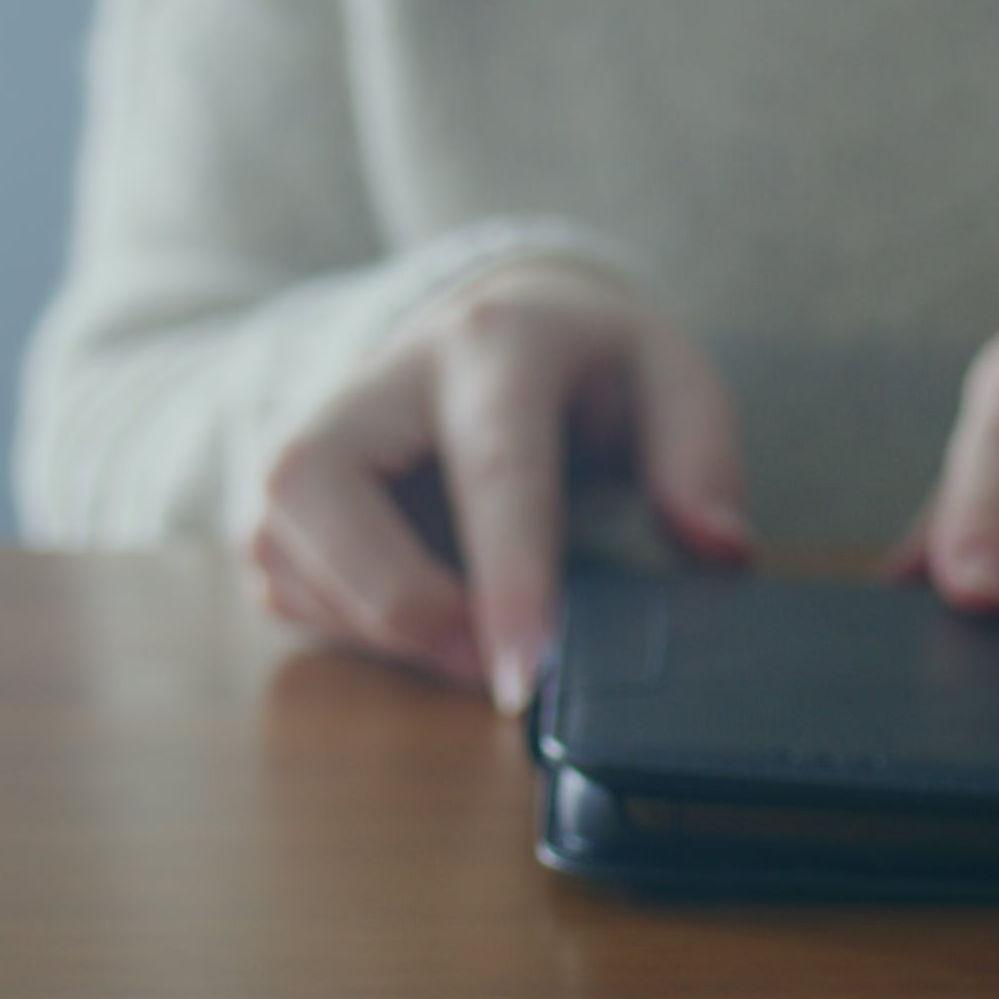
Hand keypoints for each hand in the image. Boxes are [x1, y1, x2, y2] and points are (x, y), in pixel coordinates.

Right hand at [247, 258, 750, 710]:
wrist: (497, 322)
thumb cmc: (586, 367)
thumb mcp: (671, 379)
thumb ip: (701, 455)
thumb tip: (719, 550)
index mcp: (490, 345)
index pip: (492, 466)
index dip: (507, 577)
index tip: (524, 676)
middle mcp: (377, 381)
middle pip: (320, 491)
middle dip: (397, 603)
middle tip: (487, 670)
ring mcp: (310, 437)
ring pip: (286, 552)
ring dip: (374, 627)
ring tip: (471, 637)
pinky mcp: (280, 502)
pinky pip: (284, 588)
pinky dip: (351, 628)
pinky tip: (425, 612)